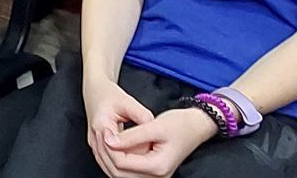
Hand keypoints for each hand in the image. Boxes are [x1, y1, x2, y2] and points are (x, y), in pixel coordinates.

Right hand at [83, 75, 154, 176]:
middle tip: (150, 162)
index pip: (117, 153)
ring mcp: (94, 145)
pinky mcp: (97, 148)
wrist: (95, 92)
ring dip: (127, 172)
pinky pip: (108, 166)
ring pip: (110, 170)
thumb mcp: (128, 101)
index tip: (149, 151)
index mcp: (102, 125)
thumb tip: (153, 128)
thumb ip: (141, 115)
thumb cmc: (109, 95)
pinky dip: (121, 169)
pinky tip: (133, 167)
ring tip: (144, 166)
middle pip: (113, 166)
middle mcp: (95, 138)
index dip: (135, 156)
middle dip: (132, 168)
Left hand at [101, 108, 216, 177]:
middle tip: (100, 133)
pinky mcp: (151, 171)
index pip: (122, 162)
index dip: (109, 147)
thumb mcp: (154, 126)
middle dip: (107, 154)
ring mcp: (154, 176)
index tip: (102, 129)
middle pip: (119, 172)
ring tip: (105, 137)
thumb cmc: (178, 124)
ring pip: (121, 174)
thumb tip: (109, 142)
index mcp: (158, 166)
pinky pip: (128, 170)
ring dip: (110, 157)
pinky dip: (118, 159)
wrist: (195, 127)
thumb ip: (132, 136)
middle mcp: (156, 176)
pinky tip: (114, 143)